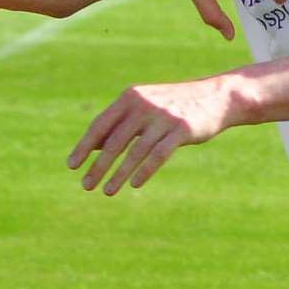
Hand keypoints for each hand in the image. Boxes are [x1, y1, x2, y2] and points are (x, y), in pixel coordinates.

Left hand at [67, 78, 231, 194]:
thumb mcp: (144, 107)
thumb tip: (93, 147)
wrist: (216, 96)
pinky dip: (144, 171)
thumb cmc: (173, 106)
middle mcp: (143, 104)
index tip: (72, 166)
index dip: (84, 146)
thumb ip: (120, 124)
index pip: (100, 124)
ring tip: (107, 191)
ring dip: (118, 174)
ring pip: (134, 151)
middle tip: (86, 185)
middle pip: (114, 141)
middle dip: (98, 166)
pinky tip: (134, 185)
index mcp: (130, 97)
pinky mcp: (182, 129)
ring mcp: (163, 116)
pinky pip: (158, 154)